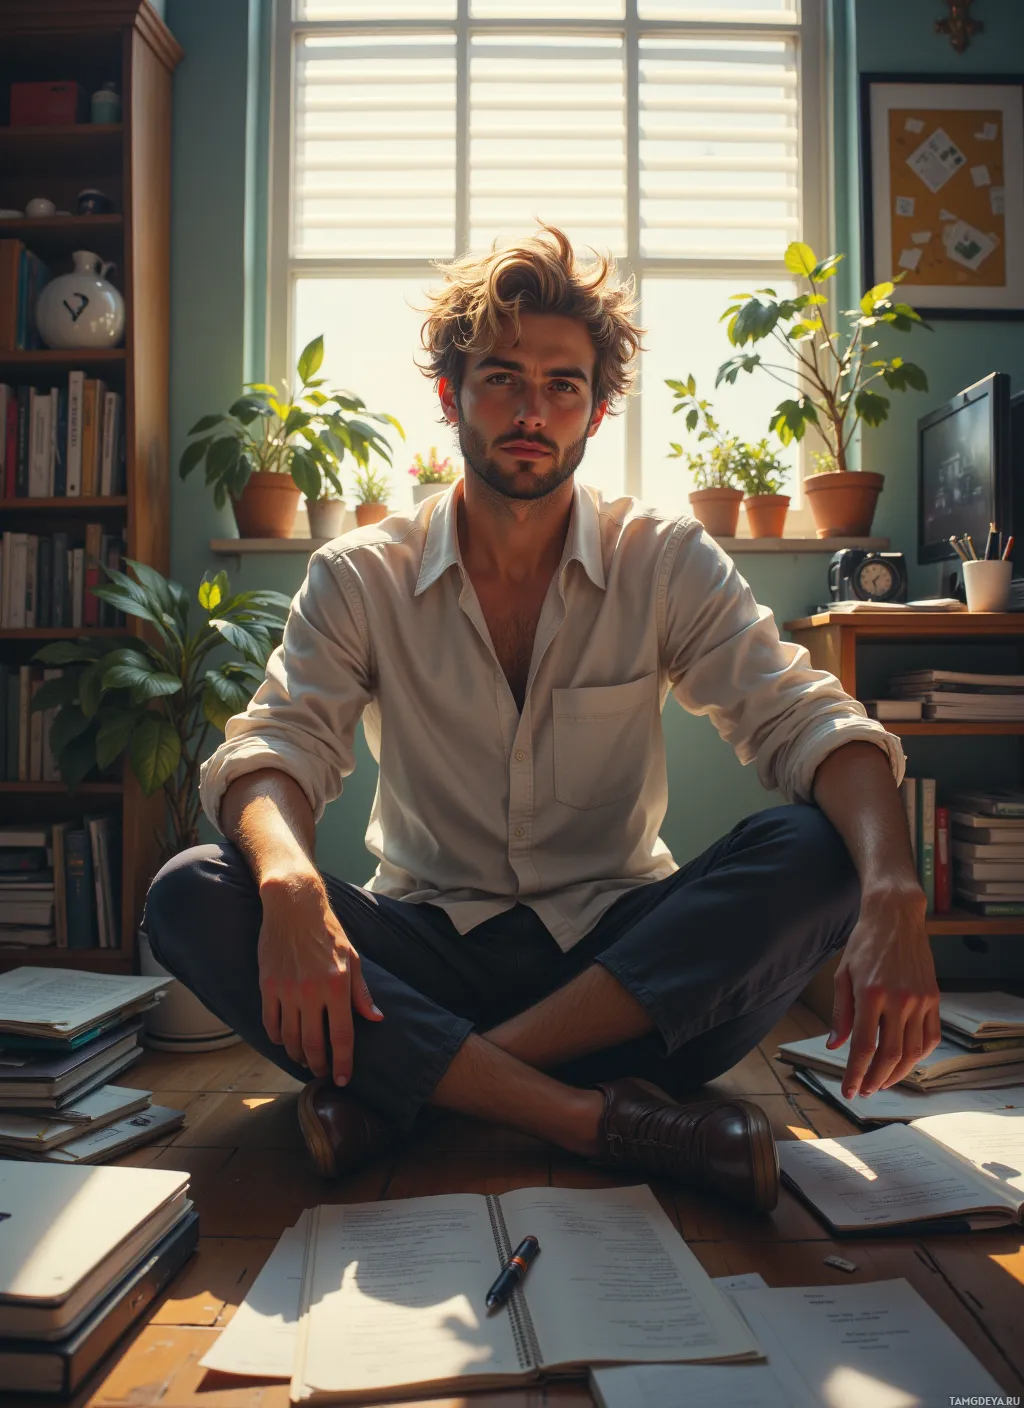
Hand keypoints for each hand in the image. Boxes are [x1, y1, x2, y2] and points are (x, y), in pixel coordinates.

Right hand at [257, 875, 382, 1084]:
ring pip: (291, 1038)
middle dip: (320, 1066)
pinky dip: (278, 1038)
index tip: (344, 1079)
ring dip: (298, 1056)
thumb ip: (361, 992)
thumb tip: (375, 1019)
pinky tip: (285, 1042)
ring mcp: (287, 990)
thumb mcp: (352, 957)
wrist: (294, 906)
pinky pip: (271, 1023)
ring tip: (305, 1060)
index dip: (344, 1062)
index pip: (342, 1036)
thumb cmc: (327, 931)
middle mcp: (311, 992)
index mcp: (337, 985)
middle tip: (323, 1073)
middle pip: (314, 1044)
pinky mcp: (268, 986)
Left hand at [827, 883, 940, 1098]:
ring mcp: (920, 999)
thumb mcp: (843, 974)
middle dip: (876, 1079)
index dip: (855, 1073)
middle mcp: (899, 999)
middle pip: (890, 1054)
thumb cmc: (864, 943)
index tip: (849, 1090)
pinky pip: (930, 1037)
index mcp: (871, 993)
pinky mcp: (934, 997)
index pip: (863, 1045)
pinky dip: (918, 1056)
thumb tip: (835, 1045)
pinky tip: (905, 1062)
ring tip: (882, 1081)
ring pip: (913, 1051)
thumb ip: (841, 1013)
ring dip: (898, 1073)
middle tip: (865, 1090)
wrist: (896, 916)